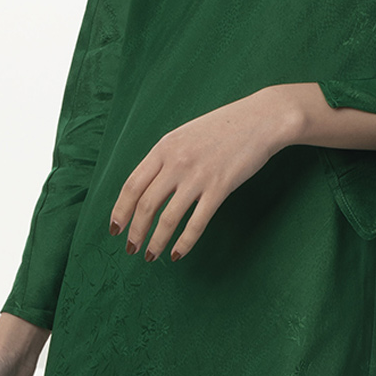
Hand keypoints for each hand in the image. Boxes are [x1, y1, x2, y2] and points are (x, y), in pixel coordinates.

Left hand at [109, 86, 306, 262]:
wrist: (260, 119)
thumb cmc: (223, 129)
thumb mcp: (185, 136)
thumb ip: (166, 159)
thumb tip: (148, 188)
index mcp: (164, 147)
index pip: (132, 185)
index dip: (120, 210)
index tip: (115, 229)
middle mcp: (176, 162)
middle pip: (145, 205)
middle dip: (134, 232)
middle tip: (131, 249)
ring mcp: (198, 176)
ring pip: (168, 218)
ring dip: (156, 242)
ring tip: (151, 256)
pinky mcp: (220, 188)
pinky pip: (196, 222)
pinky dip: (184, 242)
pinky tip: (178, 253)